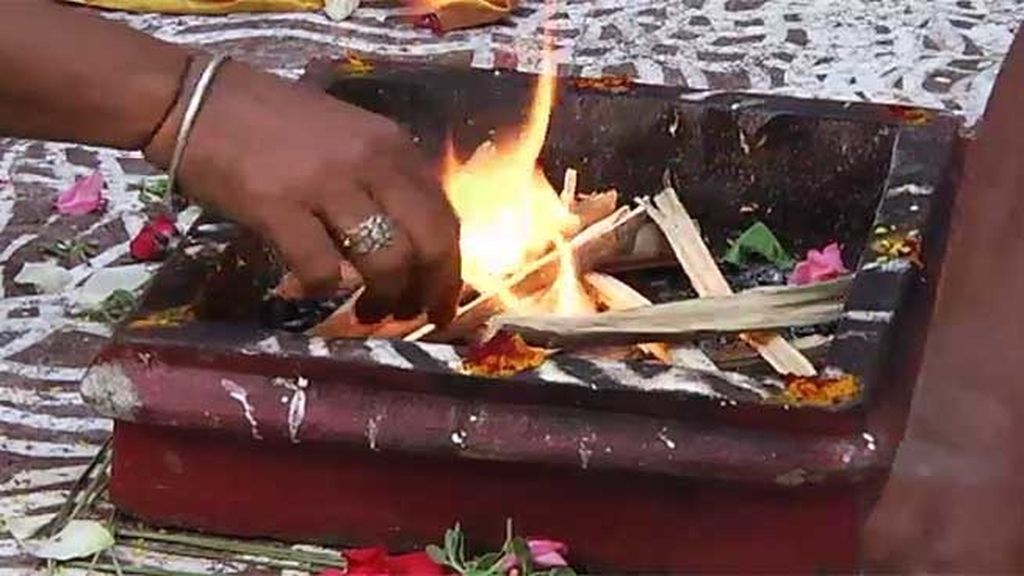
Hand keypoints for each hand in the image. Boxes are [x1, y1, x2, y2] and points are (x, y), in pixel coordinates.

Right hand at [146, 58, 460, 324]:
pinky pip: (320, 269)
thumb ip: (382, 181)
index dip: (451, 269)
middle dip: (430, 292)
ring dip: (384, 299)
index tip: (442, 300)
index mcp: (391, 146)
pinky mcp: (278, 206)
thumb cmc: (271, 120)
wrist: (195, 97)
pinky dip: (322, 290)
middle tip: (414, 317)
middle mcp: (370, 162)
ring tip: (369, 313)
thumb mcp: (347, 138)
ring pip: (386, 261)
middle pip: (429, 243)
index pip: (444, 216)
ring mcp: (326, 183)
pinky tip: (311, 288)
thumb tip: (411, 245)